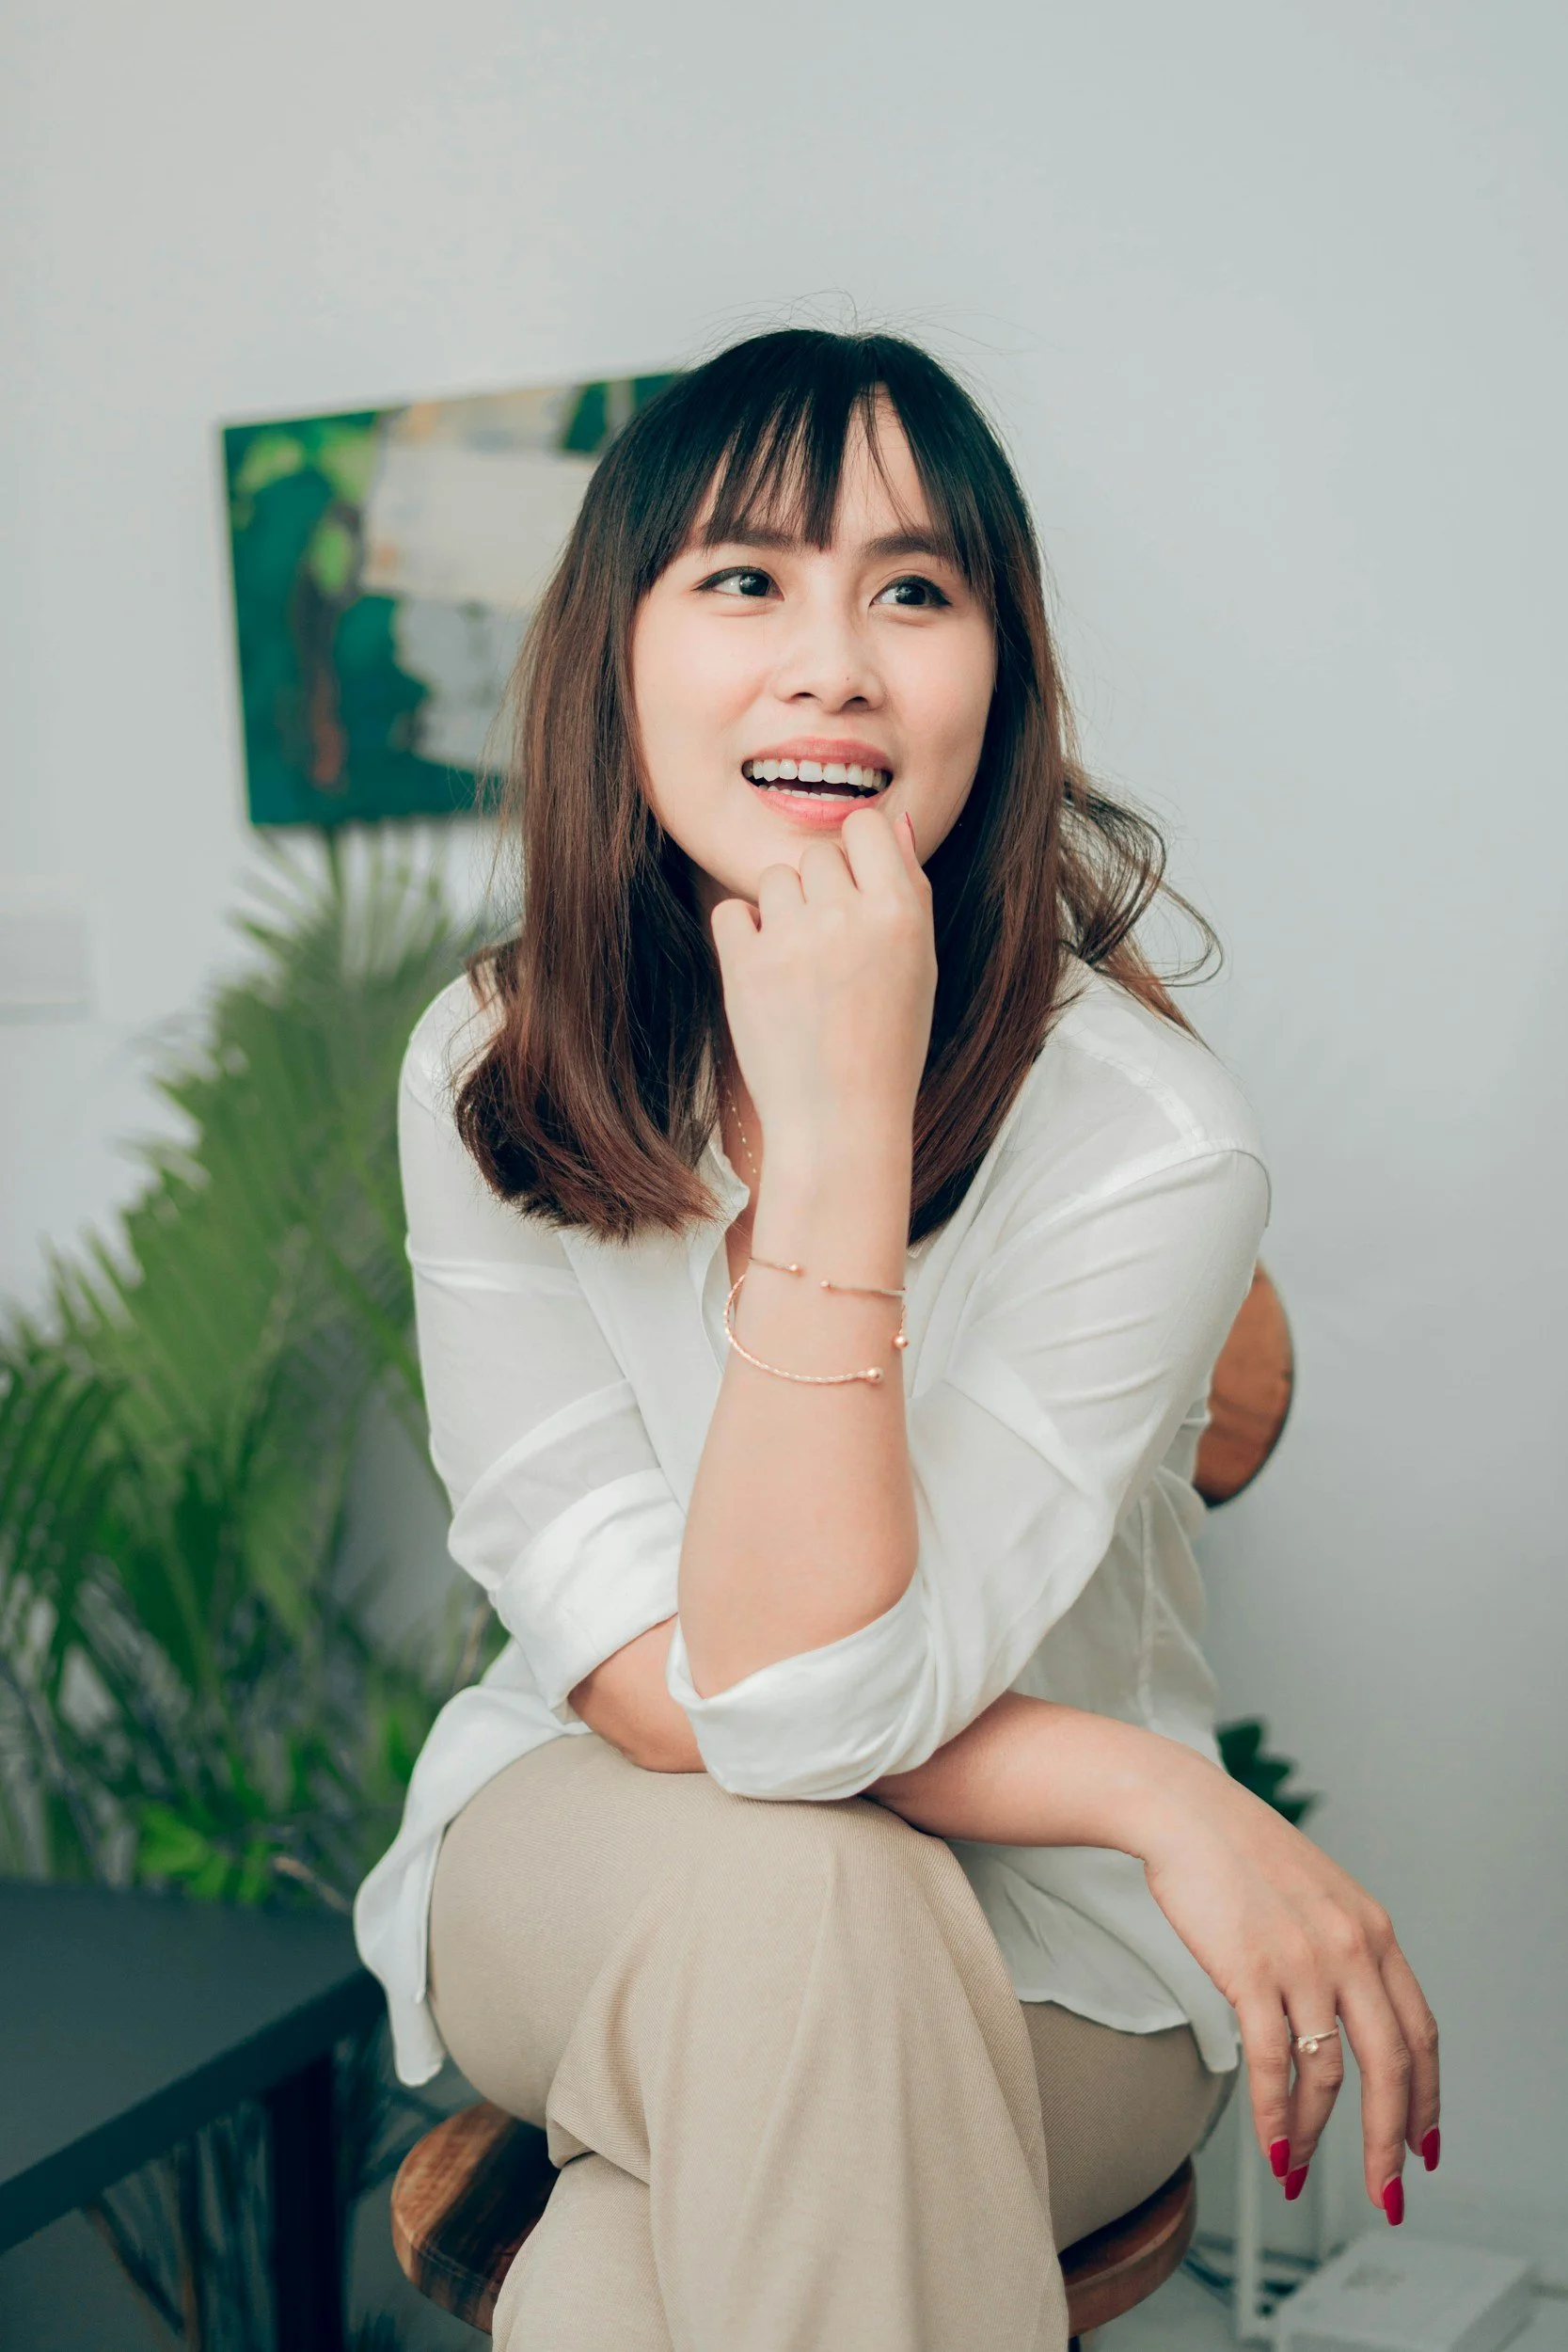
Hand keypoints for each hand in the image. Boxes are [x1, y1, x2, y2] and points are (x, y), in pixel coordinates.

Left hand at [709, 806, 935, 1156]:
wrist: (839, 1120)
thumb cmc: (887, 1044)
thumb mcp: (921, 966)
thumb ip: (910, 890)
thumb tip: (899, 823)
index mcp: (900, 913)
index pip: (866, 825)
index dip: (857, 852)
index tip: (855, 892)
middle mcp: (847, 917)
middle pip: (818, 853)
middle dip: (820, 889)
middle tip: (831, 948)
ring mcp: (792, 940)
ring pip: (774, 877)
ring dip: (783, 910)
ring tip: (801, 965)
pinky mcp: (744, 966)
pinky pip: (731, 911)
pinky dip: (744, 935)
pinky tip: (768, 972)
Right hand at [1142, 1757, 1439, 2215]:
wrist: (1184, 1812)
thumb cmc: (1242, 1853)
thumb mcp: (1322, 1896)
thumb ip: (1348, 1952)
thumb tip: (1352, 2023)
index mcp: (1375, 1932)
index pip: (1421, 2034)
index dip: (1428, 2098)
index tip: (1424, 2145)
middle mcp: (1351, 1948)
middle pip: (1391, 2067)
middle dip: (1392, 2142)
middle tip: (1387, 2191)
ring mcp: (1302, 1961)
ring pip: (1327, 2074)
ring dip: (1316, 2135)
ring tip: (1299, 2167)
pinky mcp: (1249, 1971)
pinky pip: (1271, 2063)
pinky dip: (1275, 2116)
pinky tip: (1273, 2144)